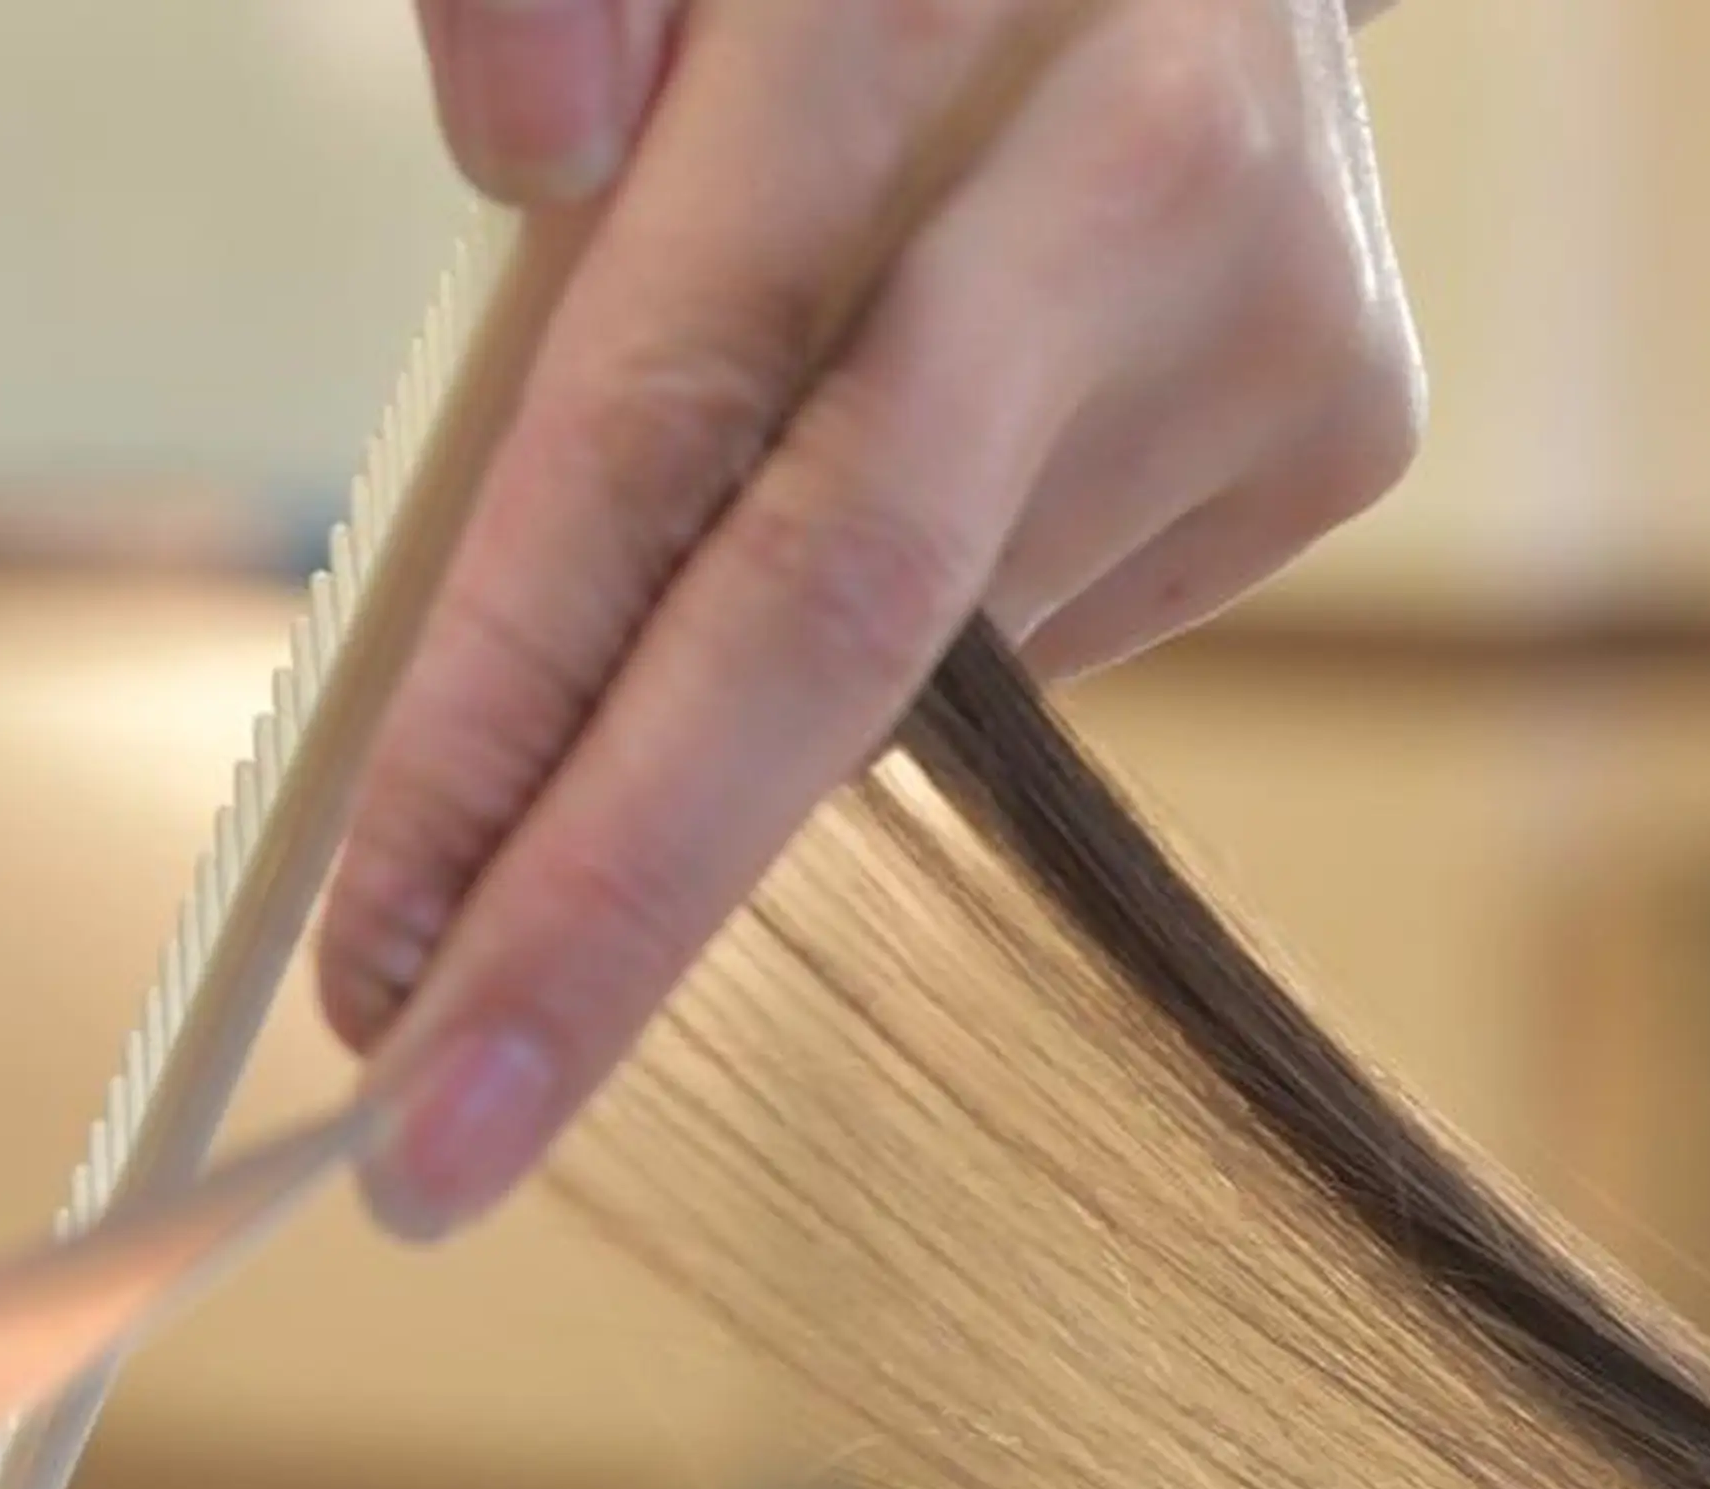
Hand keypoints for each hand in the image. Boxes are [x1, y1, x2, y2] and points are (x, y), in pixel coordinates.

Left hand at [333, 0, 1423, 1234]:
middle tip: (435, 1154)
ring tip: (584, 737)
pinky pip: (1016, 638)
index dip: (508, 718)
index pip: (669, 424)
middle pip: (834, 626)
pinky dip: (869, 658)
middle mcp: (1129, 179)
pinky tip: (845, 537)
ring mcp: (1266, 326)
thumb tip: (516, 160)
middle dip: (609, 917)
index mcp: (914, 12)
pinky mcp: (1332, 431)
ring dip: (703, 754)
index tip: (377, 962)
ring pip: (902, 665)